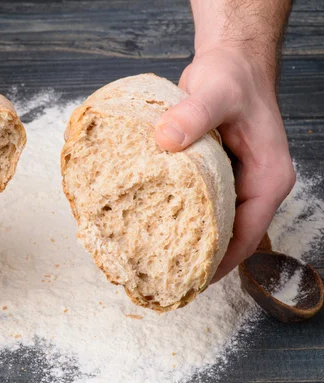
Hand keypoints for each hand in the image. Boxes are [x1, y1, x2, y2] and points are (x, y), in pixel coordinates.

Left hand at [154, 46, 295, 282]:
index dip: (220, 261)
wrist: (230, 61)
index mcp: (268, 178)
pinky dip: (181, 213)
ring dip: (190, 237)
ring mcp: (236, 180)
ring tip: (156, 257)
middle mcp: (254, 185)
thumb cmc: (233, 76)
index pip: (247, 234)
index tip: (192, 281)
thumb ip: (193, 114)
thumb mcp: (215, 92)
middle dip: (202, 257)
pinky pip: (200, 202)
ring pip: (214, 220)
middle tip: (166, 276)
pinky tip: (154, 221)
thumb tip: (167, 139)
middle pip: (231, 235)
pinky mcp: (216, 173)